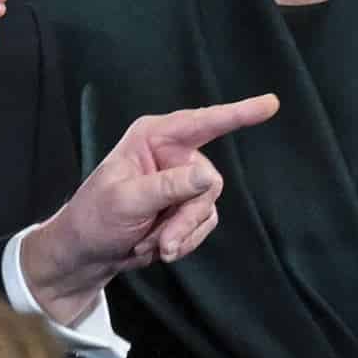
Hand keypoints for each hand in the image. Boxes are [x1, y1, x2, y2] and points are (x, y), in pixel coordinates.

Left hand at [16, 94, 279, 320]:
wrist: (86, 254)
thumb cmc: (94, 218)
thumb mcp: (126, 201)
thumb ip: (167, 187)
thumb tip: (208, 178)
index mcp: (154, 138)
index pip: (203, 123)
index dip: (239, 113)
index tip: (271, 103)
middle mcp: (173, 154)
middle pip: (208, 184)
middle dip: (187, 219)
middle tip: (164, 244)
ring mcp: (181, 183)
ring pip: (206, 209)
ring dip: (181, 235)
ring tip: (150, 246)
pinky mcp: (185, 208)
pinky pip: (202, 226)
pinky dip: (182, 242)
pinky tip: (157, 248)